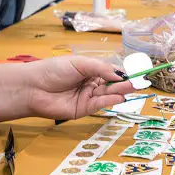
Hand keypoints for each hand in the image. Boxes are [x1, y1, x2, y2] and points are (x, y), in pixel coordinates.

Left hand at [20, 57, 135, 119]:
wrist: (33, 87)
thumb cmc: (54, 70)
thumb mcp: (79, 63)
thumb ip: (100, 68)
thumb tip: (119, 73)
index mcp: (88, 70)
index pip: (109, 72)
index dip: (121, 73)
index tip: (136, 72)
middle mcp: (89, 84)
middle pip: (111, 84)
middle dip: (125, 83)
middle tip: (140, 82)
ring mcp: (86, 97)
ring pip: (107, 94)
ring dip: (120, 92)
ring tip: (134, 88)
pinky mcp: (82, 110)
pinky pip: (99, 104)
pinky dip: (110, 101)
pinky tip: (119, 97)